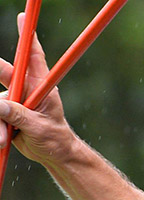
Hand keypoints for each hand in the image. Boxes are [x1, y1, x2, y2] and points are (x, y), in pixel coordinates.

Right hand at [0, 13, 76, 164]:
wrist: (52, 153)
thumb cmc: (54, 138)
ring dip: (0, 123)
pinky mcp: (6, 111)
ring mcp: (14, 99)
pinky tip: (5, 139)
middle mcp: (26, 88)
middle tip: (4, 96)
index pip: (33, 56)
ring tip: (5, 138)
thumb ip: (18, 116)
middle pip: (3, 72)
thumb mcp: (38, 127)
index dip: (28, 37)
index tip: (23, 17)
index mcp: (41, 86)